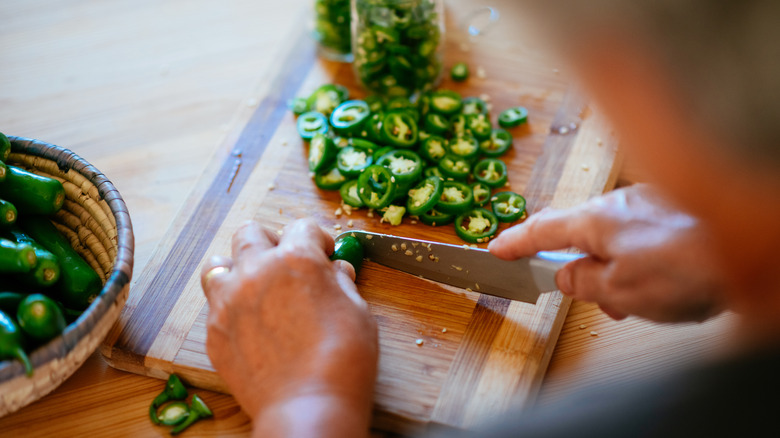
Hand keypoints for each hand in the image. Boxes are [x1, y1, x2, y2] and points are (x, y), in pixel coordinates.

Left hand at [201, 219, 377, 436]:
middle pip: (251, 232)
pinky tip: (250, 323)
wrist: (308, 406)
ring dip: (238, 267)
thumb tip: (335, 271)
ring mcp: (229, 301)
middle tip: (286, 263)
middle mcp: (257, 271)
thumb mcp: (358, 311)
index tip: (323, 252)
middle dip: (271, 241)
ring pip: (219, 263)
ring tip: (256, 286)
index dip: (317, 238)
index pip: (302, 226)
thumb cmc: (343, 360)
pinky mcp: (214, 331)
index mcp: (297, 259)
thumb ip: (341, 282)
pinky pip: (214, 304)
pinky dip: (230, 306)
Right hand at [488, 184, 726, 321]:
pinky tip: (665, 283)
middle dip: (585, 269)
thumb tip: (566, 277)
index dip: (515, 243)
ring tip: (641, 301)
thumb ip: (582, 283)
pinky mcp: (675, 209)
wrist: (748, 247)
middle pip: (582, 236)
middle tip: (598, 300)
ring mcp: (648, 202)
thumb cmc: (686, 269)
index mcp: (594, 220)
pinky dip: (643, 260)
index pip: (540, 230)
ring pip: (616, 238)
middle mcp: (618, 203)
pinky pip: (643, 235)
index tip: (496, 249)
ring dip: (618, 270)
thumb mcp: (618, 290)